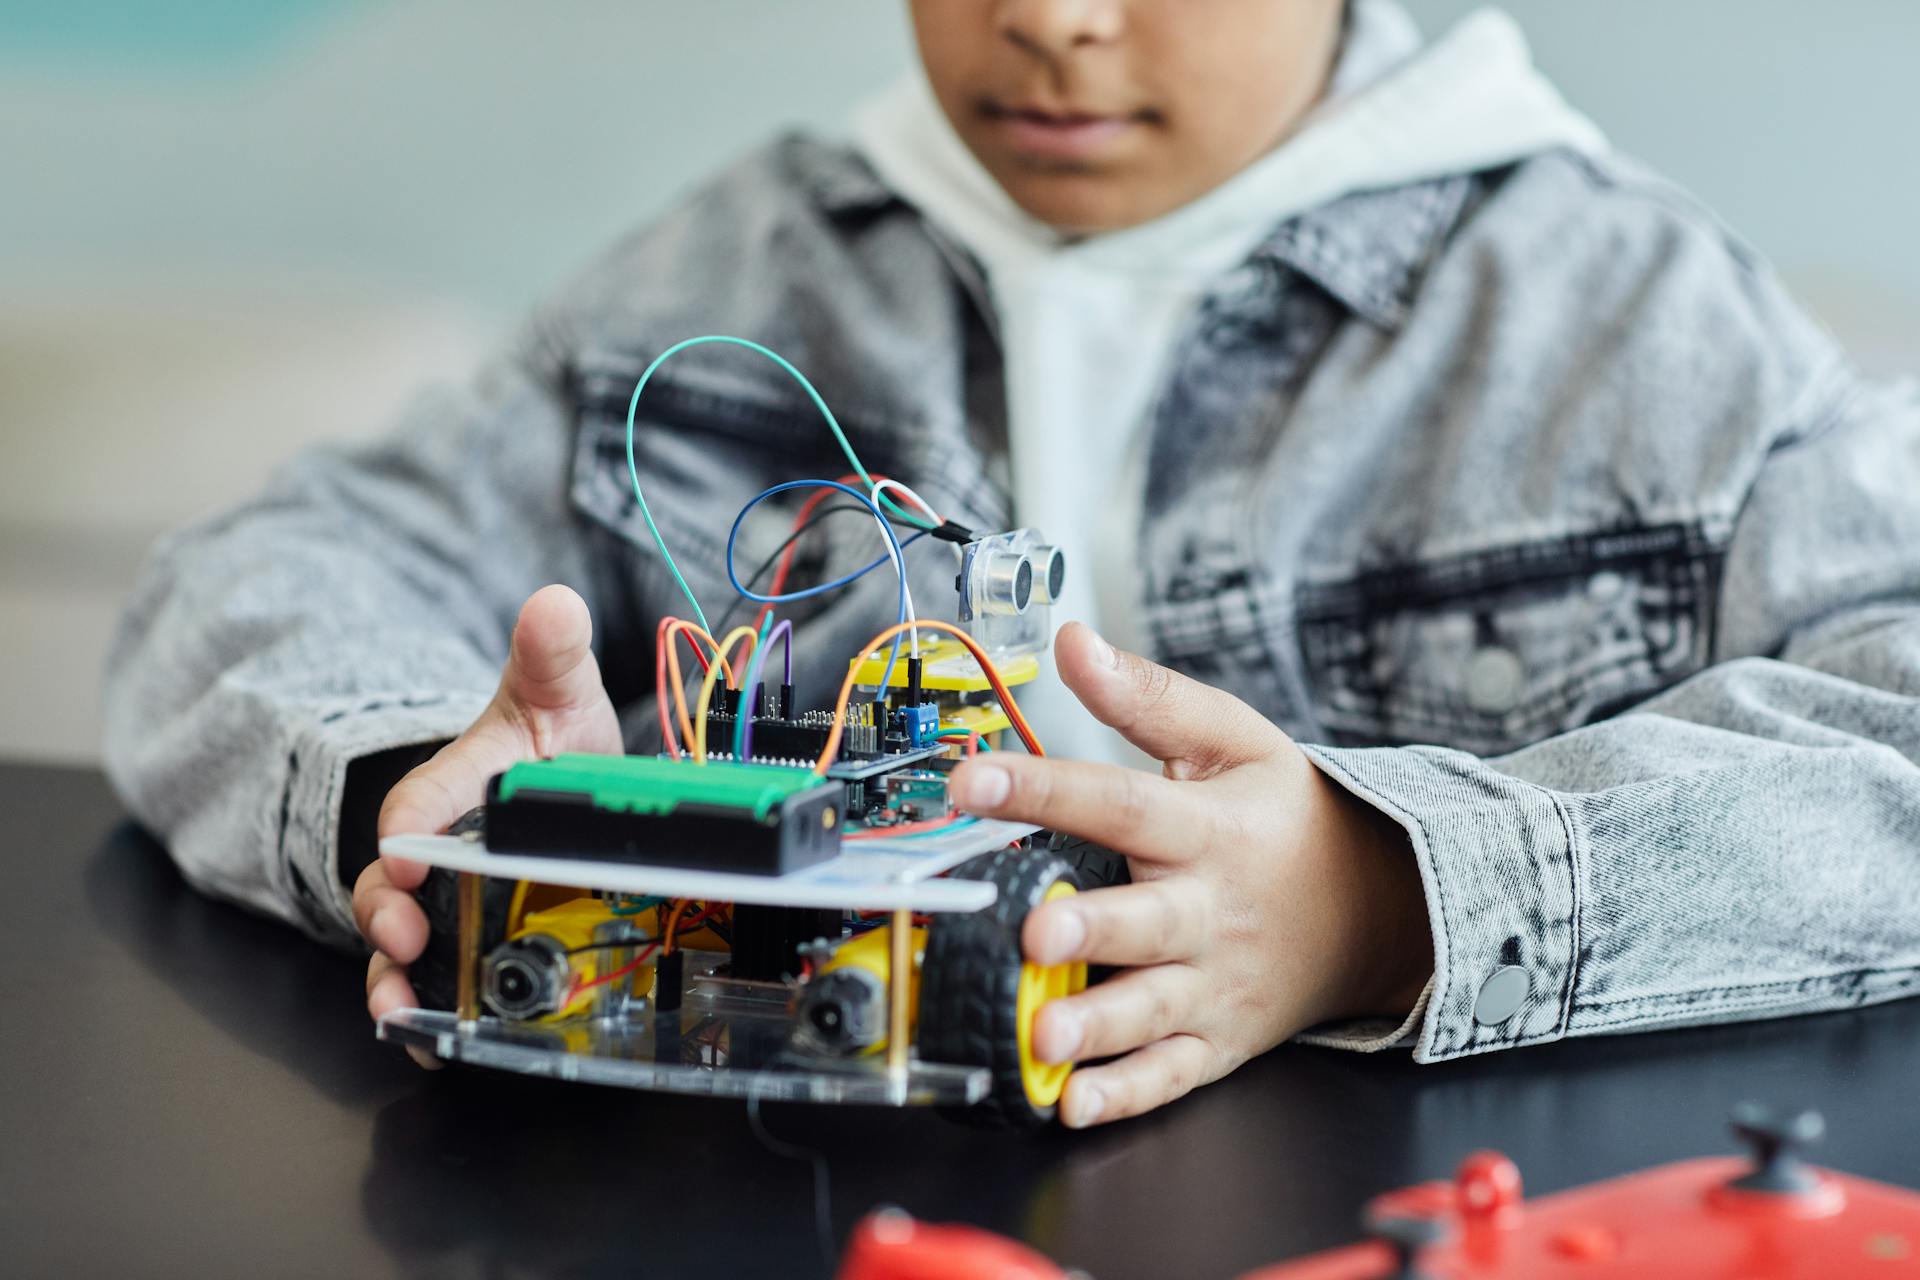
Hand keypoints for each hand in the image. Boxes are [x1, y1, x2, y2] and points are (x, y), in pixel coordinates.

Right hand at [352, 585, 620, 1057]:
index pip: (416, 806)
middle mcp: (436, 853)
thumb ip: (551, 655)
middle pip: (388, 889)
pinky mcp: (468, 944)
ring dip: (394, 982)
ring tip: (399, 1014)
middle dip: (386, 915)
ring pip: (400, 949)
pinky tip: (434, 1043)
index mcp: (452, 789)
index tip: (413, 854)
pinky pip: (437, 986)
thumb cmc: (546, 742)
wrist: (562, 787)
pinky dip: (429, 1016)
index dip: (410, 829)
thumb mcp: (556, 696)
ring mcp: (447, 905)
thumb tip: (554, 604)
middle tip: (401, 937)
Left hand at [947, 623, 1432, 1126]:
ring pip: (1152, 1009)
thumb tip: (1072, 644)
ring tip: (1046, 1034)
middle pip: (1144, 920)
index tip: (972, 778)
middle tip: (1035, 933)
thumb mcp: (1233, 741)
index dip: (1044, 789)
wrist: (1378, 907)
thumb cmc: (1287, 818)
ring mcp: (1215, 982)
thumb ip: (1148, 697)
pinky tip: (1074, 1102)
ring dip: (1097, 1025)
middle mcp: (1210, 910)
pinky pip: (1169, 1073)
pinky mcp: (1218, 1038)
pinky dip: (1125, 1094)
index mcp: (1207, 828)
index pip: (1119, 801)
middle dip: (1090, 929)